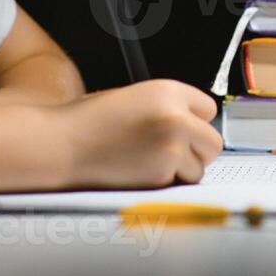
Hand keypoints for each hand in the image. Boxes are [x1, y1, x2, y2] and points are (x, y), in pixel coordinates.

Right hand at [54, 79, 222, 189]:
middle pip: (213, 142)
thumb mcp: (134, 98)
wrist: (62, 144)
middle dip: (197, 150)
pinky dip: (164, 183)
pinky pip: (178, 184)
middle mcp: (176, 117)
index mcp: (168, 91)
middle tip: (174, 152)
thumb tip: (194, 126)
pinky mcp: (161, 175)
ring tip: (150, 162)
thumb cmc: (90, 121)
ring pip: (199, 168)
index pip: (208, 109)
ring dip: (182, 170)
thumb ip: (167, 108)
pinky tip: (139, 171)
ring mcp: (171, 147)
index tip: (181, 128)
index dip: (193, 121)